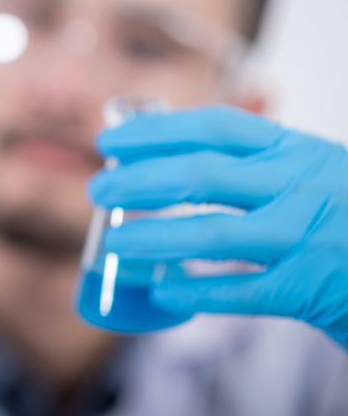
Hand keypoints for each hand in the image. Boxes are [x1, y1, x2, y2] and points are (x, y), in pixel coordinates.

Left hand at [89, 105, 347, 348]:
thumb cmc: (345, 211)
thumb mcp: (312, 168)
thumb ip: (257, 163)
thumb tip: (170, 158)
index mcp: (296, 149)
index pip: (215, 127)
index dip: (157, 131)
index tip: (112, 141)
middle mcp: (300, 185)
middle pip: (201, 176)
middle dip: (139, 181)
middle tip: (98, 190)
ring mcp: (305, 237)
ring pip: (211, 234)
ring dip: (152, 239)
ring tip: (112, 245)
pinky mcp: (309, 289)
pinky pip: (239, 292)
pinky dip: (196, 292)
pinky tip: (162, 290)